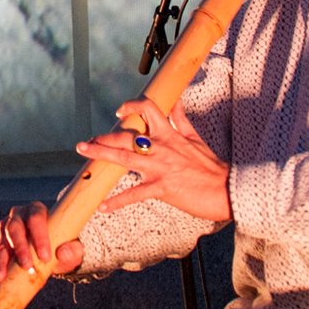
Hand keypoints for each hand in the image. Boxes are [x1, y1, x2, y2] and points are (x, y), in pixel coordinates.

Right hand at [0, 201, 82, 283]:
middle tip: (27, 267)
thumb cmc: (62, 244)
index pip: (36, 218)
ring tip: (3, 276)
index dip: (39, 237)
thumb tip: (63, 254)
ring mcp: (8, 226)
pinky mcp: (2, 240)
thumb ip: (73, 250)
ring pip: (4, 239)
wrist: (49, 249)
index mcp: (37, 210)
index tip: (45, 257)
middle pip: (15, 227)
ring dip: (3, 258)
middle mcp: (19, 215)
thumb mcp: (72, 247)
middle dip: (20, 248)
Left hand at [77, 97, 230, 222]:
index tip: (119, 113)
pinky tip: (102, 206)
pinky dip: (117, 202)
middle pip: (125, 136)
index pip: (147, 109)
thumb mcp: (195, 138)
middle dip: (103, 138)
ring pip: (123, 158)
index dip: (130, 107)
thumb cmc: (211, 166)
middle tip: (86, 142)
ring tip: (83, 152)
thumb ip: (181, 120)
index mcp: (169, 134)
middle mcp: (160, 147)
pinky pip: (134, 195)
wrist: (226, 189)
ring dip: (100, 154)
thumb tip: (176, 101)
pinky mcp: (161, 188)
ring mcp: (159, 167)